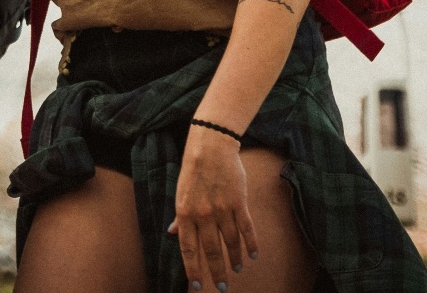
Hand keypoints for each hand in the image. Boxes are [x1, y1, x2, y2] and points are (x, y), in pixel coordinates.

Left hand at [169, 126, 258, 291]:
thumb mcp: (180, 193)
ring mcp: (222, 209)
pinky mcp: (239, 202)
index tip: (197, 285)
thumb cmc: (193, 171)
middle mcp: (203, 214)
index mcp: (185, 213)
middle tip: (221, 288)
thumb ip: (180, 217)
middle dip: (216, 271)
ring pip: (230, 242)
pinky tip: (253, 255)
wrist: (211, 148)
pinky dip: (251, 244)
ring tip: (236, 270)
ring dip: (234, 259)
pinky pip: (246, 228)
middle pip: (211, 250)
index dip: (193, 269)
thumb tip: (173, 234)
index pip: (189, 248)